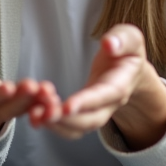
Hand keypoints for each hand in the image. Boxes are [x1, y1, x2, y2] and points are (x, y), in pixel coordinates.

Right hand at [0, 48, 61, 142]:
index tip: (7, 88)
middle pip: (4, 107)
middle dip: (20, 101)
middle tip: (35, 88)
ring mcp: (0, 105)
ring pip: (18, 109)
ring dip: (35, 102)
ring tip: (49, 92)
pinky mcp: (13, 101)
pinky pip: (29, 104)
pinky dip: (41, 100)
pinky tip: (53, 93)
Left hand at [42, 24, 165, 148]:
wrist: (129, 68)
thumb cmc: (127, 50)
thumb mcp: (130, 38)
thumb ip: (122, 39)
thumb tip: (109, 44)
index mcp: (121, 84)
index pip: (104, 96)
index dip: (86, 102)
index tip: (67, 106)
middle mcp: (109, 104)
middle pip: (90, 120)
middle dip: (66, 120)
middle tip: (43, 115)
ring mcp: (96, 111)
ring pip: (78, 128)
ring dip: (56, 125)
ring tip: (34, 116)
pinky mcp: (83, 112)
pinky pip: (69, 124)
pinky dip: (52, 123)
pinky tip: (34, 114)